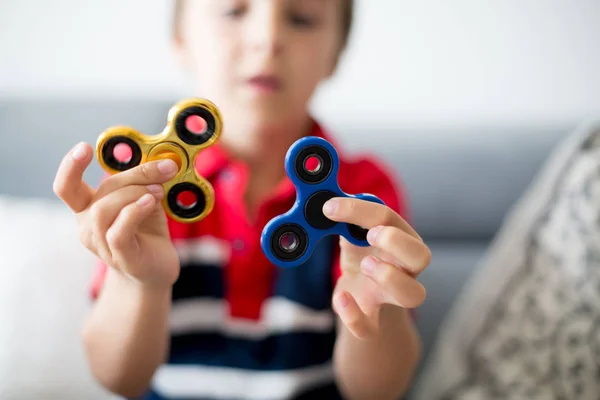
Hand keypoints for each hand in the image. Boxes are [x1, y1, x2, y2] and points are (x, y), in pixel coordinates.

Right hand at [53, 142, 180, 288]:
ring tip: (158, 193)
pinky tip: (150, 203)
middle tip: (164, 169)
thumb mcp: (146, 200)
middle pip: (101, 190)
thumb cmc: (148, 233)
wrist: (157, 269)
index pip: (67, 187)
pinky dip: (134, 211)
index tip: (84, 148)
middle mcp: (88, 225)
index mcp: (89, 208)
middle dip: (135, 174)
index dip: (70, 166)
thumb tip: (161, 161)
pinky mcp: (120, 256)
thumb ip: (145, 182)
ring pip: (105, 209)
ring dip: (136, 193)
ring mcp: (101, 244)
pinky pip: (118, 231)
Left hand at [322, 198, 430, 338]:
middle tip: (371, 236)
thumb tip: (320, 200)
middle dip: (396, 242)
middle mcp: (405, 268)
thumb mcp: (352, 233)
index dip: (361, 210)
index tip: (330, 208)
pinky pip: (370, 327)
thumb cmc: (360, 255)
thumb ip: (342, 218)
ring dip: (389, 277)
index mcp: (399, 239)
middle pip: (421, 255)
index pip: (389, 218)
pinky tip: (340, 297)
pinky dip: (353, 315)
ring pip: (414, 295)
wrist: (358, 295)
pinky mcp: (373, 321)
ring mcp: (393, 297)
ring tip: (365, 265)